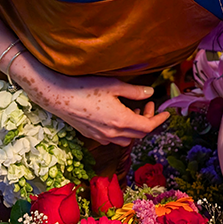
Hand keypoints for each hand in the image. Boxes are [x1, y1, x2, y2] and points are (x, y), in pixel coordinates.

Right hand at [14, 57, 168, 145]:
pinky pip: (113, 138)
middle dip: (147, 120)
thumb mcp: (114, 85)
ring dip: (134, 126)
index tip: (166, 112)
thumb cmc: (85, 87)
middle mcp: (111, 133)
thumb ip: (135, 91)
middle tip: (147, 104)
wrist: (56, 95)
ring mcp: (100, 136)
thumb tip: (151, 94)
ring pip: (126, 138)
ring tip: (133, 108)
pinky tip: (118, 115)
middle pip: (138, 134)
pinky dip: (122, 130)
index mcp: (120, 121)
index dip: (159, 120)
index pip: (147, 127)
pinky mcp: (90, 135)